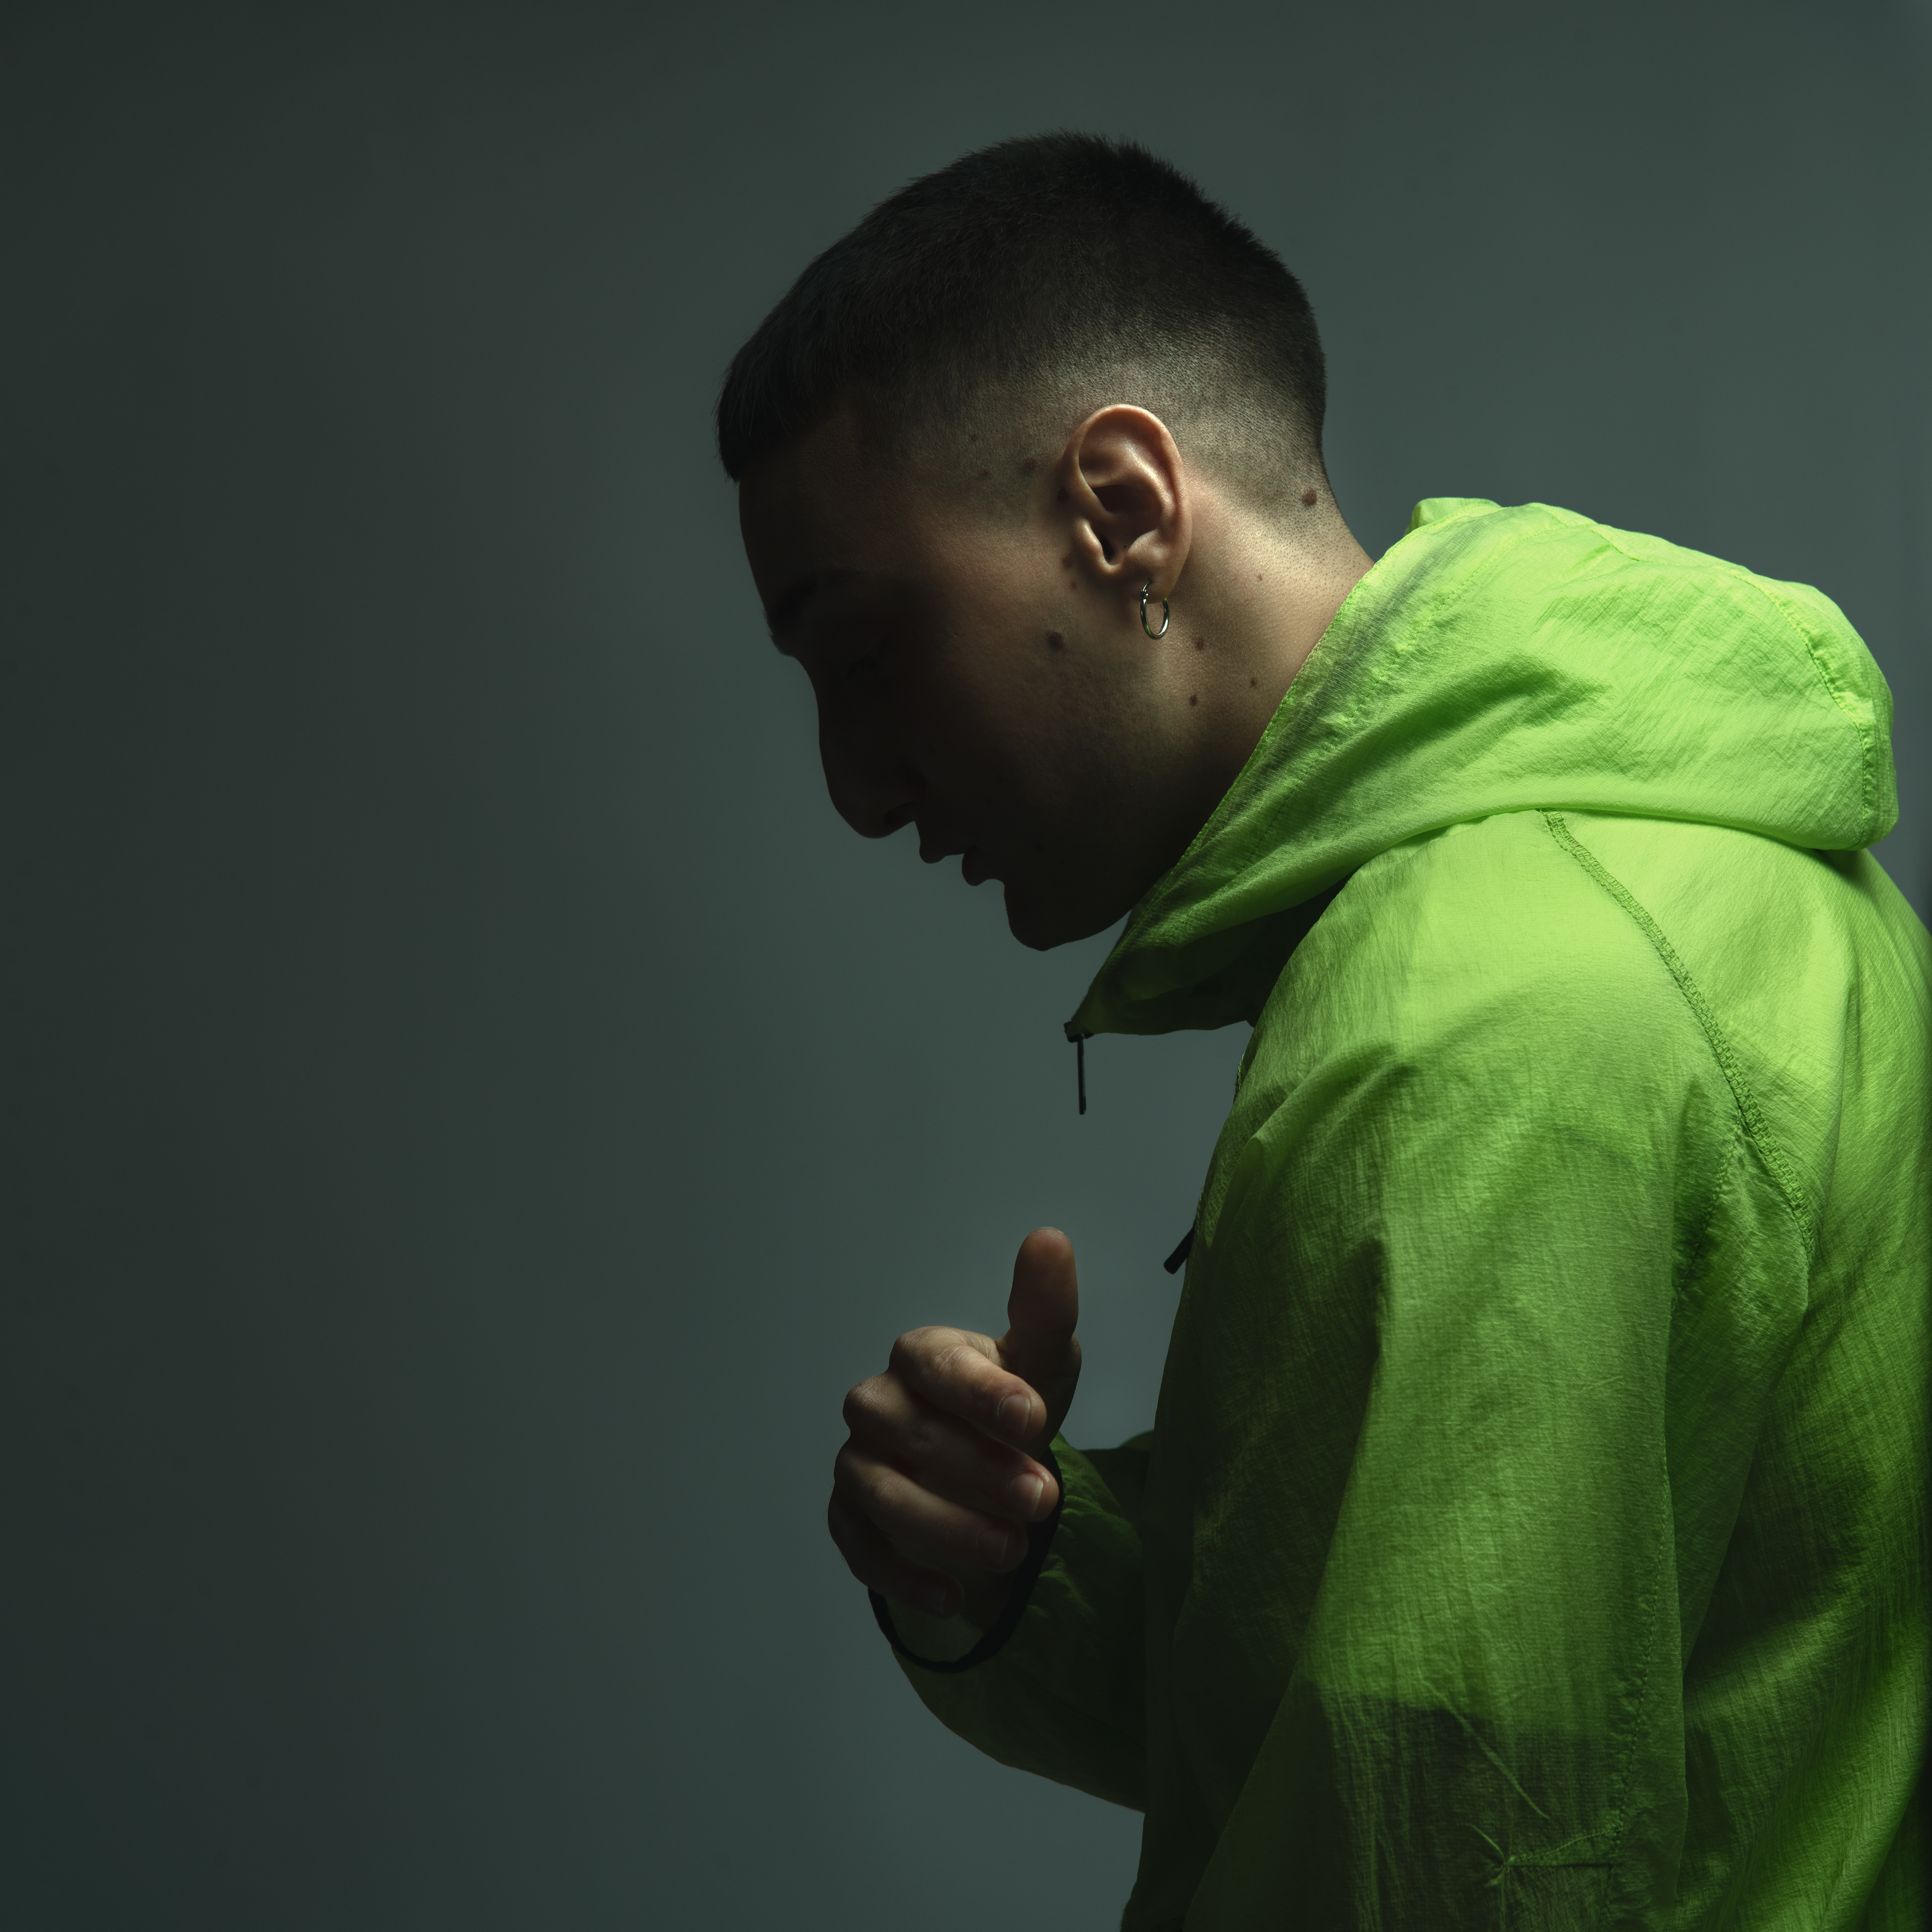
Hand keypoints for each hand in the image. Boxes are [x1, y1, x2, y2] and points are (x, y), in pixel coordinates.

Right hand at [829, 1227, 1081, 1626]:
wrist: (993, 1477)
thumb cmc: (1015, 1410)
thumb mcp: (1044, 1362)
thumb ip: (1044, 1308)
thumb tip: (1049, 1238)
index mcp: (922, 1357)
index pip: (938, 1366)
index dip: (982, 1392)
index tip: (1034, 1418)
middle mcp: (879, 1404)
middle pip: (912, 1433)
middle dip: (979, 1468)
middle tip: (1044, 1500)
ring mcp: (858, 1463)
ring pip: (881, 1492)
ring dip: (946, 1525)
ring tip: (1013, 1551)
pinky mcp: (850, 1520)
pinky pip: (860, 1547)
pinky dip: (902, 1575)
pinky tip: (954, 1598)